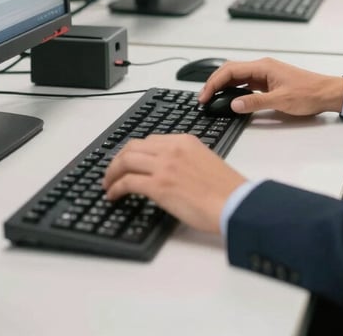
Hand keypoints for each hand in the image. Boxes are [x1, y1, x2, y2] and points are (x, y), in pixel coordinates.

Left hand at [102, 134, 244, 233]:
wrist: (235, 202)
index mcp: (184, 141)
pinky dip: (116, 188)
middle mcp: (172, 149)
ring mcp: (164, 166)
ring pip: (125, 160)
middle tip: (112, 172)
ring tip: (108, 185)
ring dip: (112, 173)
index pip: (149, 140)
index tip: (127, 162)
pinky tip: (113, 195)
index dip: (133, 152)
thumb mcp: (204, 160)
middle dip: (118, 160)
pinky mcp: (159, 185)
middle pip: (132, 147)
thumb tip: (166, 170)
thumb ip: (183, 158)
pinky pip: (127, 182)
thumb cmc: (225, 189)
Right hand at [199, 57, 342, 115]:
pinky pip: (246, 83)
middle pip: (231, 71)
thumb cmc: (308, 93)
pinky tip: (230, 99)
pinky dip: (235, 90)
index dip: (214, 82)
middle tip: (203, 98)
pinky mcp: (269, 82)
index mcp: (263, 66)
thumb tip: (233, 104)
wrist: (327, 93)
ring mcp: (265, 74)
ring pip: (237, 77)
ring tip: (212, 99)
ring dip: (223, 86)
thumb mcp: (280, 100)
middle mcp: (262, 67)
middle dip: (214, 83)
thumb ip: (255, 102)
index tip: (204, 96)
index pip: (230, 71)